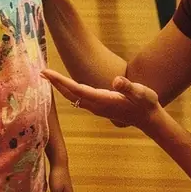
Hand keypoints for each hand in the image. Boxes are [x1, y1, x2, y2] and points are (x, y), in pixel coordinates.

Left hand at [43, 69, 162, 131]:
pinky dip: (70, 90)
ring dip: (61, 87)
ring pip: (74, 96)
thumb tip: (116, 81)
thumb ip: (128, 87)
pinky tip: (66, 86)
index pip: (77, 89)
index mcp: (103, 100)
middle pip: (71, 93)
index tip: (48, 73)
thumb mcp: (141, 93)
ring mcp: (97, 107)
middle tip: (41, 72)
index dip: (61, 81)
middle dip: (55, 83)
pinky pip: (80, 98)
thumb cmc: (146, 104)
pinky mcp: (100, 106)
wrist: (149, 119)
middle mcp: (97, 105)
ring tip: (49, 77)